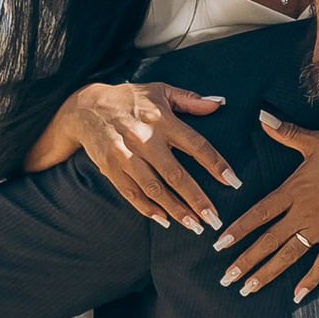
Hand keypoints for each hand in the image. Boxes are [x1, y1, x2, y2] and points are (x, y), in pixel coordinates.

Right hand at [33, 79, 240, 228]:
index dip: (215, 164)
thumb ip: (190, 99)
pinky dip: (148, 209)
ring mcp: (126, 156)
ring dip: (176, 210)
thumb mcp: (160, 91)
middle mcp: (144, 139)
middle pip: (175, 175)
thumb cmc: (129, 99)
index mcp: (161, 120)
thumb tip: (219, 103)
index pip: (195, 145)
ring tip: (195, 226)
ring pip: (154, 189)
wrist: (85, 108)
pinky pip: (132, 194)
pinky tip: (165, 220)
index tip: (233, 181)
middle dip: (197, 199)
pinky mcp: (111, 169)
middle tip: (215, 219)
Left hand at [214, 115, 318, 298]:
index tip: (219, 244)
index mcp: (294, 191)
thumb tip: (262, 117)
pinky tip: (295, 296)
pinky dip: (309, 281)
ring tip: (247, 289)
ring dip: (266, 274)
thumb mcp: (317, 141)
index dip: (237, 230)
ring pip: (288, 256)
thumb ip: (286, 133)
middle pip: (267, 242)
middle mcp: (303, 214)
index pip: (258, 214)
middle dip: (244, 262)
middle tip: (225, 279)